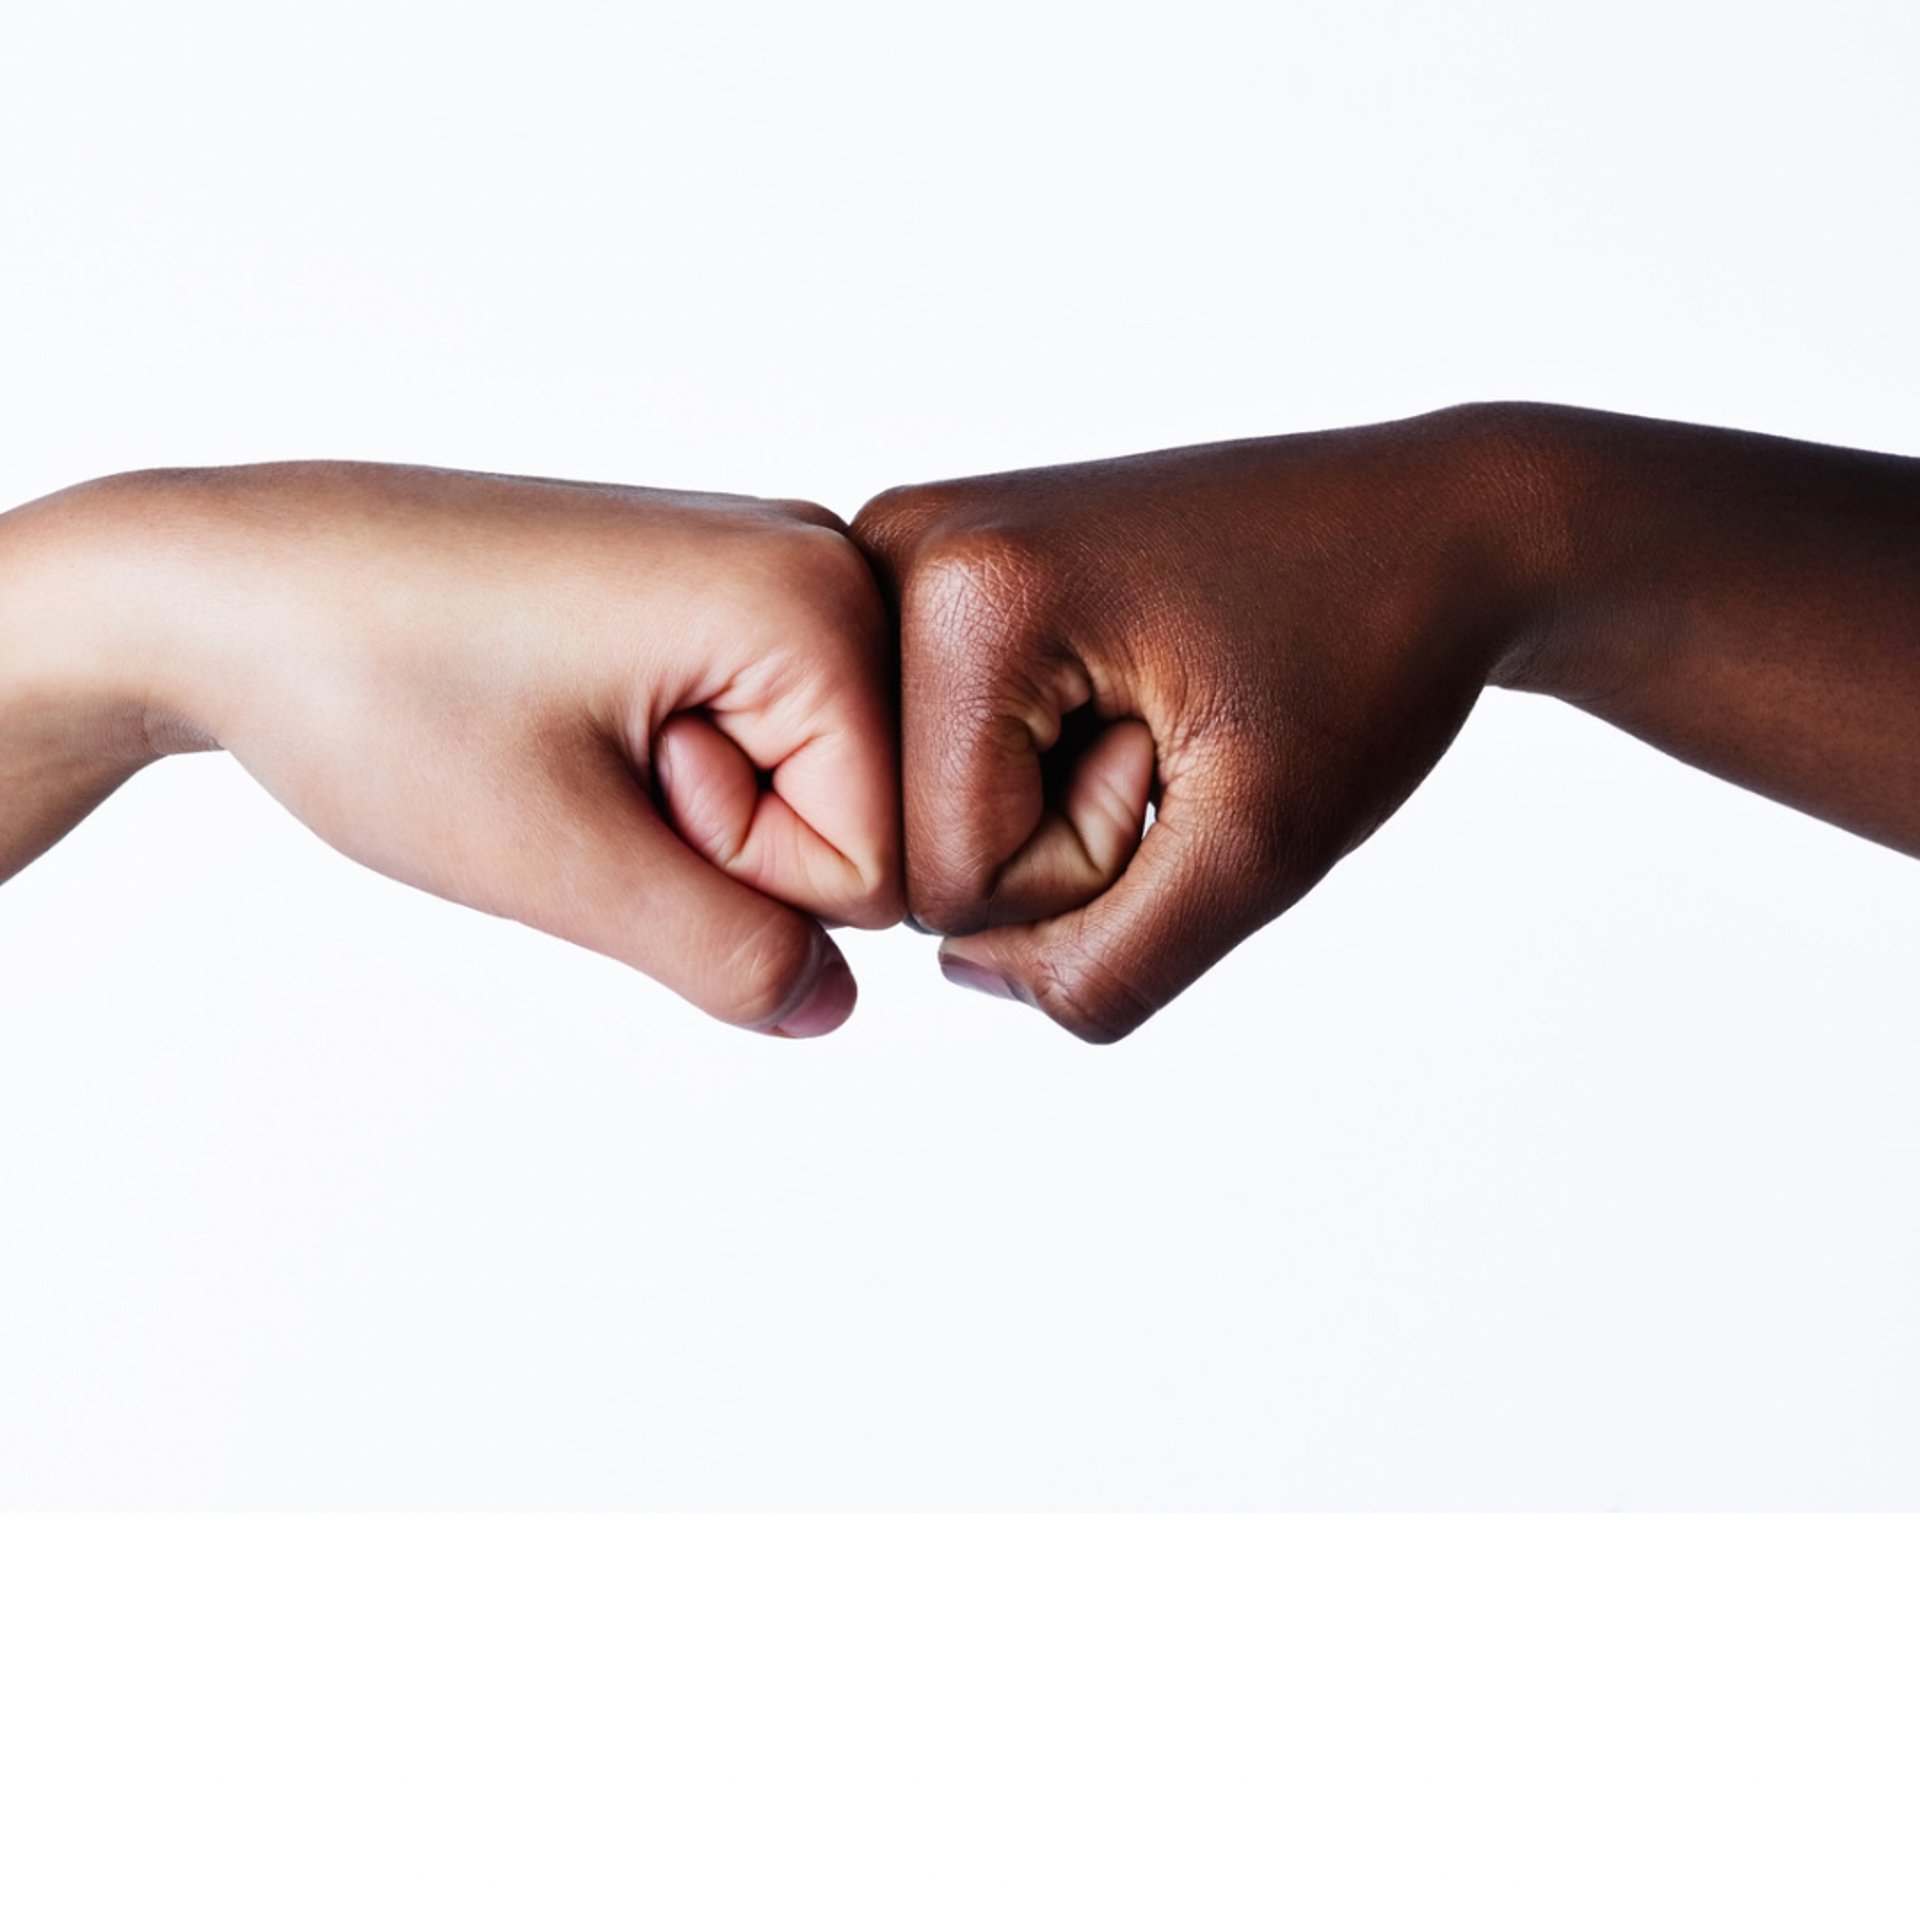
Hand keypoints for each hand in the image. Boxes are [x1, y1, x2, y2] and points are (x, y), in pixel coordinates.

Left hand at [0, 463, 901, 1033]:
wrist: (220, 583)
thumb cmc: (374, 691)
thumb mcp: (566, 865)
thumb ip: (731, 957)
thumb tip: (828, 1007)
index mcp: (810, 599)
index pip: (881, 857)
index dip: (742, 876)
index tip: (614, 789)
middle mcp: (812, 557)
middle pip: (856, 814)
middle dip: (721, 841)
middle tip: (581, 765)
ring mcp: (756, 564)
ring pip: (798, 786)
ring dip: (684, 807)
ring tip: (564, 739)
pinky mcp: (703, 587)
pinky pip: (747, 740)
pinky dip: (662, 766)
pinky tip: (570, 723)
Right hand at [852, 407, 1538, 1039]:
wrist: (1439, 528)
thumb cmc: (1371, 657)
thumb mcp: (1258, 852)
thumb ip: (1106, 968)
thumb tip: (970, 972)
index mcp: (963, 593)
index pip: (946, 885)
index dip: (1093, 869)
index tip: (1189, 747)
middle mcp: (904, 547)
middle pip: (921, 850)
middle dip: (1065, 840)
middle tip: (1179, 729)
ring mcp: (911, 552)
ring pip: (930, 811)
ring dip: (1057, 806)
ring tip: (1159, 704)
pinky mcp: (940, 573)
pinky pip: (947, 759)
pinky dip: (1044, 765)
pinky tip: (1122, 692)